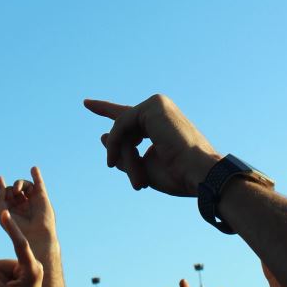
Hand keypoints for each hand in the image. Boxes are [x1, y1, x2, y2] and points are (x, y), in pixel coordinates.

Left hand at [0, 168, 55, 245]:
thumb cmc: (17, 227)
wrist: (34, 235)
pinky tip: (33, 169)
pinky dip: (36, 175)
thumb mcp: (2, 211)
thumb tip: (0, 180)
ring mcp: (32, 199)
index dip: (2, 187)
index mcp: (12, 208)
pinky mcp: (42, 196)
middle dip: (10, 189)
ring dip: (19, 184)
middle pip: (13, 188)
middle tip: (12, 196)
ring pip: (24, 184)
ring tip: (18, 191)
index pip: (5, 193)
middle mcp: (22, 203)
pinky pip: (38, 183)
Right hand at [0, 211, 43, 286]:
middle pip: (2, 263)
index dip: (11, 228)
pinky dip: (0, 284)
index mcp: (32, 270)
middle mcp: (33, 268)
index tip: (5, 213)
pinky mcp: (22, 275)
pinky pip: (1, 272)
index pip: (20, 244)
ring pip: (0, 267)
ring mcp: (28, 271)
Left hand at [83, 94, 219, 195]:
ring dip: (125, 157)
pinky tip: (119, 160)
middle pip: (122, 130)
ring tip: (140, 179)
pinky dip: (118, 145)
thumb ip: (122, 152)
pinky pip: (120, 125)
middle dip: (124, 157)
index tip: (87, 103)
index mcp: (159, 123)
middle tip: (139, 183)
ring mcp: (157, 104)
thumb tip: (102, 136)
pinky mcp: (153, 105)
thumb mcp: (142, 167)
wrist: (200, 175)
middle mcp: (159, 109)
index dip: (105, 109)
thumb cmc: (177, 175)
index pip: (127, 116)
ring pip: (121, 129)